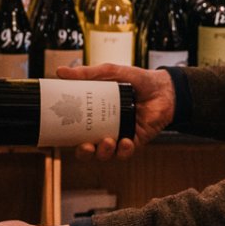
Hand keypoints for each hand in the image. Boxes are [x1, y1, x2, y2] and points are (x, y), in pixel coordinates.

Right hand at [56, 64, 173, 158]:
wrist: (164, 87)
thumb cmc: (136, 80)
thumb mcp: (110, 73)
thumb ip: (87, 74)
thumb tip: (60, 71)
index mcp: (96, 114)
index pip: (77, 129)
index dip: (68, 136)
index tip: (63, 134)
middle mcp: (106, 127)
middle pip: (90, 148)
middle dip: (85, 152)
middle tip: (86, 146)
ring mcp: (120, 135)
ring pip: (106, 154)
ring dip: (104, 152)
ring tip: (108, 141)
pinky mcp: (136, 141)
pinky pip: (126, 152)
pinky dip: (124, 150)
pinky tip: (126, 141)